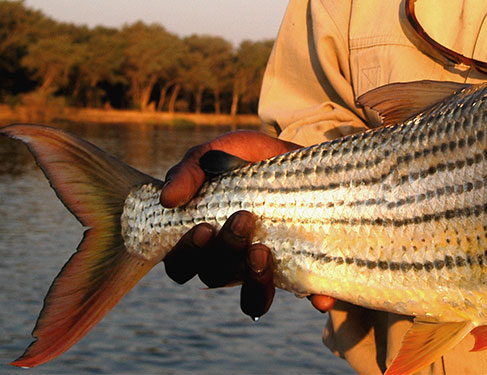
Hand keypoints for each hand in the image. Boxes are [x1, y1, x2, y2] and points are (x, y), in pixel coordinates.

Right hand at [160, 130, 336, 317]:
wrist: (311, 163)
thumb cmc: (256, 161)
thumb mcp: (224, 150)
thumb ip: (191, 168)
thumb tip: (167, 199)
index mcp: (205, 238)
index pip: (180, 264)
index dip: (187, 255)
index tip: (204, 227)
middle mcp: (231, 261)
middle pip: (214, 275)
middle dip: (225, 251)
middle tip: (244, 219)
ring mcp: (266, 271)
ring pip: (251, 299)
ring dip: (254, 281)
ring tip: (264, 251)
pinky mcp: (302, 273)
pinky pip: (305, 298)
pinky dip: (312, 299)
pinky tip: (318, 295)